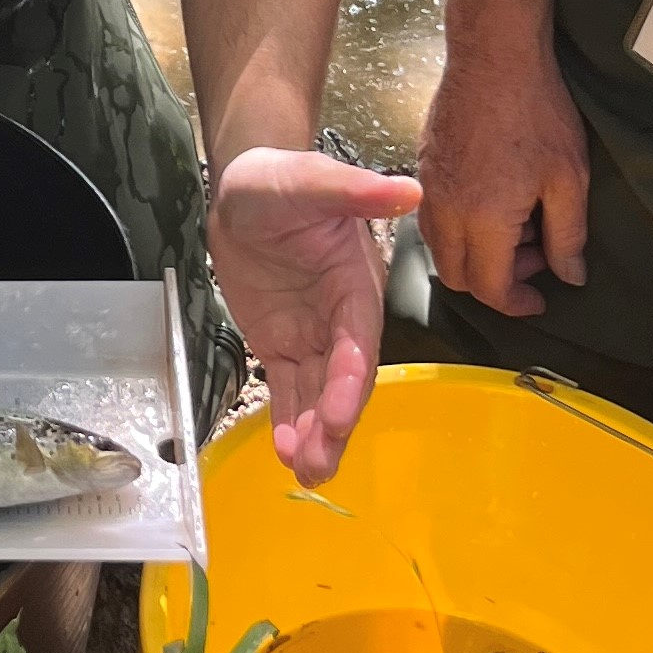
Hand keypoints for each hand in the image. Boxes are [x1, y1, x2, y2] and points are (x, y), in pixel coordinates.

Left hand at [209, 146, 422, 485]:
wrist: (246, 188)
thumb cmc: (281, 179)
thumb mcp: (309, 180)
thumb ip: (352, 190)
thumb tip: (406, 189)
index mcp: (355, 286)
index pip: (358, 341)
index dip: (351, 380)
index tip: (340, 413)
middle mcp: (340, 319)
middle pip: (343, 381)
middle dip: (334, 424)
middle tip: (317, 464)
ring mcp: (311, 334)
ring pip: (319, 394)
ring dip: (314, 434)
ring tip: (304, 472)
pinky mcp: (283, 342)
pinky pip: (289, 388)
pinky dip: (288, 419)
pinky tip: (285, 452)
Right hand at [418, 45, 587, 316]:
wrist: (492, 58)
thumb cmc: (535, 113)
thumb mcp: (569, 179)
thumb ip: (569, 235)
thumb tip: (569, 274)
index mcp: (482, 218)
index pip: (488, 286)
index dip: (517, 303)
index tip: (540, 299)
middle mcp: (444, 208)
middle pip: (455, 274)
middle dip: (493, 281)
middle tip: (533, 258)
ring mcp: (427, 185)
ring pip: (438, 246)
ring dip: (475, 253)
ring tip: (516, 226)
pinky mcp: (421, 164)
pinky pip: (431, 216)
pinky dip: (459, 226)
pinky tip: (492, 199)